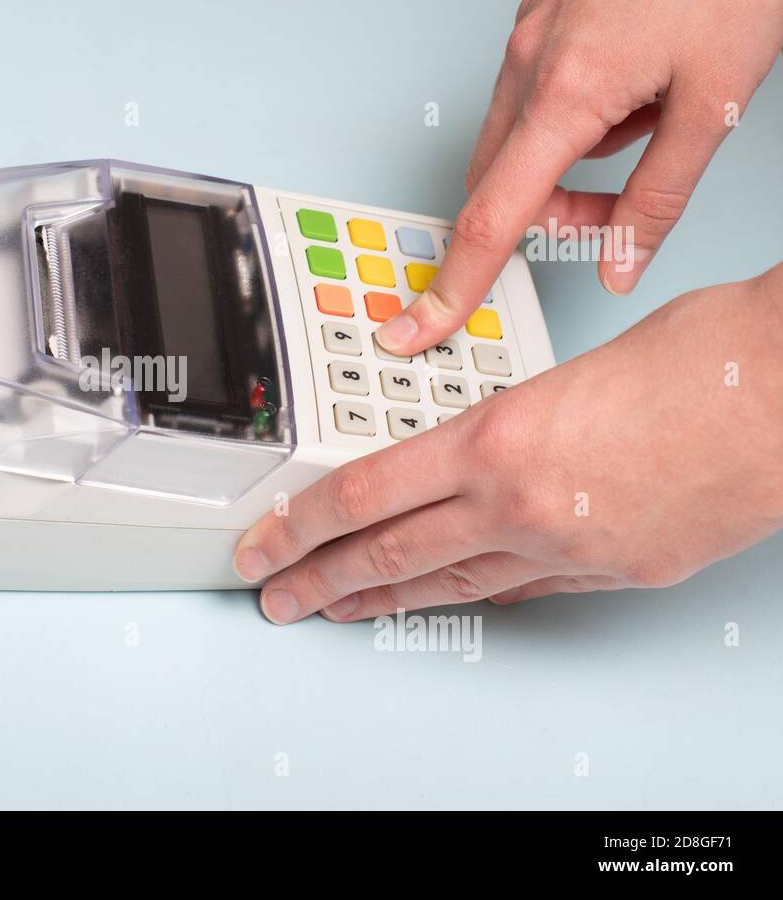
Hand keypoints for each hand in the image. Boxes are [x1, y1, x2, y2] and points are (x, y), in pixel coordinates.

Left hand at [234, 266, 782, 623]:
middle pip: (389, 555)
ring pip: (448, 584)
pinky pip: (521, 590)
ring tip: (336, 608)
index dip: (297, 527)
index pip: (361, 496)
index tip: (262, 543)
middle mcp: (521, 505)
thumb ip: (505, 418)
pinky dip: (472, 593)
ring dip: (381, 599)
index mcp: (496, 440)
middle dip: (318, 578)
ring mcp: (569, 549)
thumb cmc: (701, 355)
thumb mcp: (566, 370)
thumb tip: (473, 446)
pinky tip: (445, 600)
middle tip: (273, 593)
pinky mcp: (615, 573)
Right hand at [376, 0, 782, 356]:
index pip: (493, 218)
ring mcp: (531, 14)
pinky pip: (537, 66)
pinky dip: (577, 88)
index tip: (419, 325)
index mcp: (567, 90)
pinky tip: (636, 53)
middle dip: (548, 210)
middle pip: (502, 175)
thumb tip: (621, 266)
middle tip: (616, 210)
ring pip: (522, 120)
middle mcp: (530, 52)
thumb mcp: (717, 101)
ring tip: (651, 102)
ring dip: (570, 144)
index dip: (456, 284)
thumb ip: (659, 198)